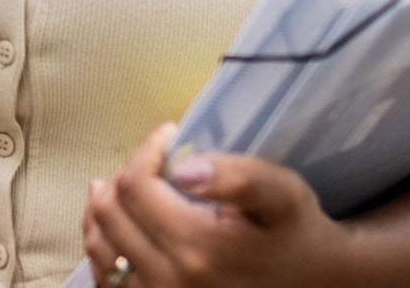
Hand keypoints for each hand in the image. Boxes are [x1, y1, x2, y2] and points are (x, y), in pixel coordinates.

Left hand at [81, 122, 354, 287]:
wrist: (310, 282)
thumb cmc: (294, 232)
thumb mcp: (282, 194)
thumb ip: (237, 177)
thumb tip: (184, 168)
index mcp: (198, 247)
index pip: (135, 185)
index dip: (146, 150)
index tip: (170, 136)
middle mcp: (170, 280)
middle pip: (110, 212)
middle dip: (125, 174)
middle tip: (153, 160)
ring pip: (99, 244)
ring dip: (106, 208)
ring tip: (128, 186)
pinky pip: (106, 278)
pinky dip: (103, 245)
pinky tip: (117, 225)